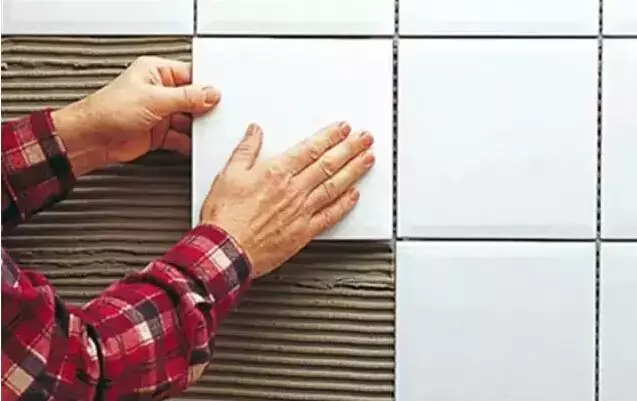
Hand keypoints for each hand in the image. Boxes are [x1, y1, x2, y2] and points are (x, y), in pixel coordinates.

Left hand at [52, 56, 219, 175]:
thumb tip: (210, 93)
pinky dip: (188, 143)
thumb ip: (187, 97)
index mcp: (156, 72)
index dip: (206, 87)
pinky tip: (194, 145)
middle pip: (192, 99)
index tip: (219, 98)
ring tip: (205, 132)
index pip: (191, 76)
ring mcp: (160, 113)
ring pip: (188, 120)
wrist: (91, 139)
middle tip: (215, 117)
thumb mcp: (155, 99)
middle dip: (202, 110)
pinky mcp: (159, 133)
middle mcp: (159, 91)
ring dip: (196, 128)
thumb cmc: (108, 110)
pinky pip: (180, 137)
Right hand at [200, 122, 374, 277]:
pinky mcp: (304, 232)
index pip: (311, 148)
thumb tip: (255, 132)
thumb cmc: (225, 216)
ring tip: (368, 159)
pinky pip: (330, 215)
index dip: (330, 136)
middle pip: (329, 164)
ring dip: (354, 171)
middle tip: (365, 138)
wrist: (226, 250)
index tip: (343, 128)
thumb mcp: (229, 174)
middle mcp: (294, 190)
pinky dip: (345, 204)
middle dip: (351, 148)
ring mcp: (302, 211)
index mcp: (277, 172)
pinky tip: (354, 196)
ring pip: (335, 186)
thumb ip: (246, 150)